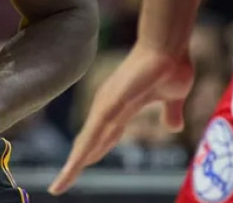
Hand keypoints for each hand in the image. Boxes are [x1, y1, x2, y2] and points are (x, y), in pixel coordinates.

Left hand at [49, 43, 193, 194]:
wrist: (170, 47)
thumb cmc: (171, 66)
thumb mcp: (172, 98)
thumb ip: (170, 112)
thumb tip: (173, 126)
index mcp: (120, 109)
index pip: (101, 139)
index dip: (91, 155)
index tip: (78, 170)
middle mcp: (108, 107)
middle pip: (88, 143)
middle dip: (76, 166)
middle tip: (59, 186)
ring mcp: (107, 105)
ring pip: (87, 142)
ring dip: (74, 165)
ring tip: (60, 185)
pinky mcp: (111, 102)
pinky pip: (95, 132)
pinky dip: (84, 150)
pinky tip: (75, 164)